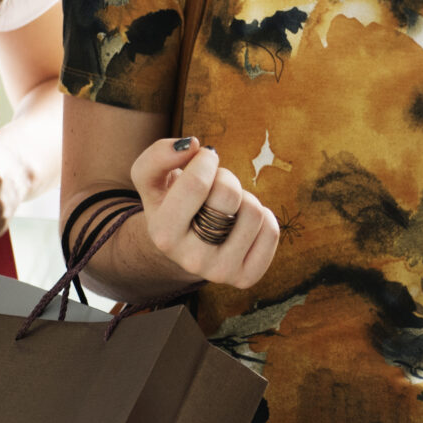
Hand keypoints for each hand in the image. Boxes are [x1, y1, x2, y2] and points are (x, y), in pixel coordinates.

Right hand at [134, 137, 279, 288]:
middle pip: (228, 195)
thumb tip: (192, 145)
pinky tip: (242, 222)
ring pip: (254, 212)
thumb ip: (159, 156)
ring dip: (244, 198)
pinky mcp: (246, 277)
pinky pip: (271, 231)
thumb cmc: (170, 202)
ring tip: (227, 207)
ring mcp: (220, 272)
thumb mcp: (151, 178)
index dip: (206, 160)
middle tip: (214, 186)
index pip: (197, 183)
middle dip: (225, 177)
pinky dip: (263, 216)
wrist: (182, 245)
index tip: (202, 160)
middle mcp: (191, 260)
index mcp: (164, 234)